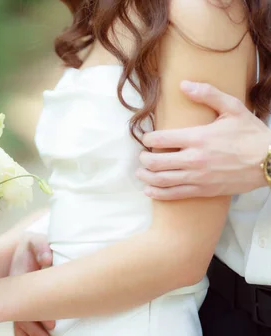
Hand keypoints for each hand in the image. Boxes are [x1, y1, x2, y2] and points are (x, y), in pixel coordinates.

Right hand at [10, 233, 54, 335]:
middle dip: (34, 335)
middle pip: (22, 319)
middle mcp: (14, 295)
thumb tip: (47, 259)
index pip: (25, 304)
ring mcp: (15, 302)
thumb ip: (40, 247)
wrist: (19, 249)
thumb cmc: (30, 248)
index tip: (51, 325)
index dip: (36, 316)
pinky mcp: (18, 308)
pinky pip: (19, 328)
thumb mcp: (33, 242)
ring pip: (19, 327)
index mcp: (18, 282)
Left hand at [137, 80, 270, 199]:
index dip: (148, 138)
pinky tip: (149, 190)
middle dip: (144, 158)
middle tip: (142, 156)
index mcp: (199, 137)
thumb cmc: (251, 134)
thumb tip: (184, 84)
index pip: (162, 138)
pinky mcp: (203, 191)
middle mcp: (195, 159)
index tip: (146, 138)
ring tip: (141, 172)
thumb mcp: (233, 108)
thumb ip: (207, 94)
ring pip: (162, 180)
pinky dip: (158, 193)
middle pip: (157, 161)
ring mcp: (198, 177)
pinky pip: (175, 194)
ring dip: (146, 177)